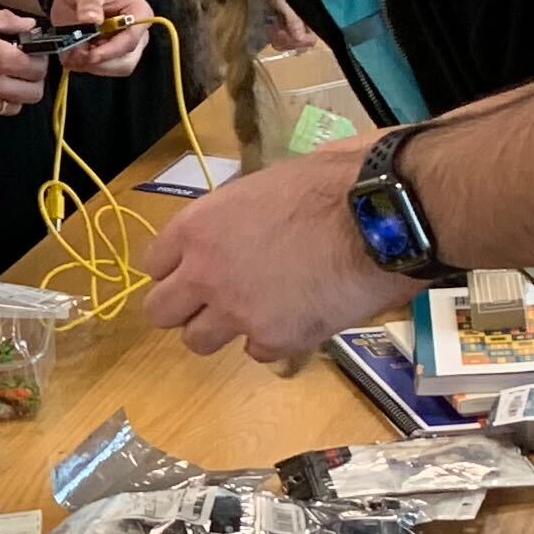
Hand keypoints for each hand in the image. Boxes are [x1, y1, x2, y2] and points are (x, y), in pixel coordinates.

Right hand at [0, 4, 49, 114]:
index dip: (41, 57)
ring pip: (13, 107)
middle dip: (35, 79)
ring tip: (5, 75)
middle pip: (33, 95)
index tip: (33, 49)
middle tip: (24, 64)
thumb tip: (29, 26)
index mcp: (0, 58)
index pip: (39, 68)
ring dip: (16, 93)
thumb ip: (8, 22)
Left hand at [53, 0, 157, 76]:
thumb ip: (89, 3)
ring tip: (71, 51)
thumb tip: (91, 18)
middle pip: (126, 62)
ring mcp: (123, 46)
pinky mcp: (109, 55)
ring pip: (113, 69)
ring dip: (90, 66)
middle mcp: (136, 34)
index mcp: (139, 13)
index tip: (91, 53)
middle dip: (100, 63)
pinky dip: (83, 66)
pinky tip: (71, 54)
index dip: (112, 51)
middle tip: (77, 54)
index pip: (132, 40)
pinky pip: (100, 69)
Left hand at [137, 144, 405, 361]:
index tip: (194, 268)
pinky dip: (272, 339)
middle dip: (184, 307)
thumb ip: (238, 212)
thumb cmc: (332, 182)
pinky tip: (295, 318)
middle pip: (160, 312)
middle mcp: (205, 274)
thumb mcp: (267, 183)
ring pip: (197, 341)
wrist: (381, 218)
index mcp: (198, 227)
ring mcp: (238, 313)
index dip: (175, 267)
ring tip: (254, 312)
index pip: (153, 263)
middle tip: (213, 300)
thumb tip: (244, 216)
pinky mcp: (276, 340)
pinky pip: (256, 351)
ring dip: (221, 329)